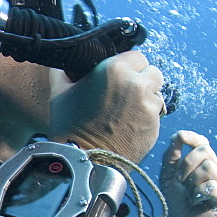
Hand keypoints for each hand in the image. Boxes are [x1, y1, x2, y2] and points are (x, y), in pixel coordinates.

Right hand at [48, 50, 163, 163]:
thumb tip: (65, 64)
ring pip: (157, 92)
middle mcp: (136, 83)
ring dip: (146, 98)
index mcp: (114, 69)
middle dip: (142, 80)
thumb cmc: (70, 127)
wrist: (85, 161)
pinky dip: (147, 116)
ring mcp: (148, 104)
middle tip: (125, 94)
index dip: (129, 66)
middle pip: (152, 72)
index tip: (120, 77)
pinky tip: (130, 124)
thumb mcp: (59, 93)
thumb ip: (63, 72)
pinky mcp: (155, 123)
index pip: (137, 55)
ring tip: (128, 111)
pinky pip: (156, 113)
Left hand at [158, 130, 216, 216]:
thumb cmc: (175, 201)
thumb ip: (171, 156)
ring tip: (189, 195)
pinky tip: (195, 201)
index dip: (193, 138)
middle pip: (205, 151)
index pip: (203, 144)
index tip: (180, 136)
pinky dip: (199, 194)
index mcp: (202, 164)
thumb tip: (178, 135)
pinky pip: (214, 187)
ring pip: (209, 167)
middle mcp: (215, 172)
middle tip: (180, 181)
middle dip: (186, 164)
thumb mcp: (168, 177)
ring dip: (192, 183)